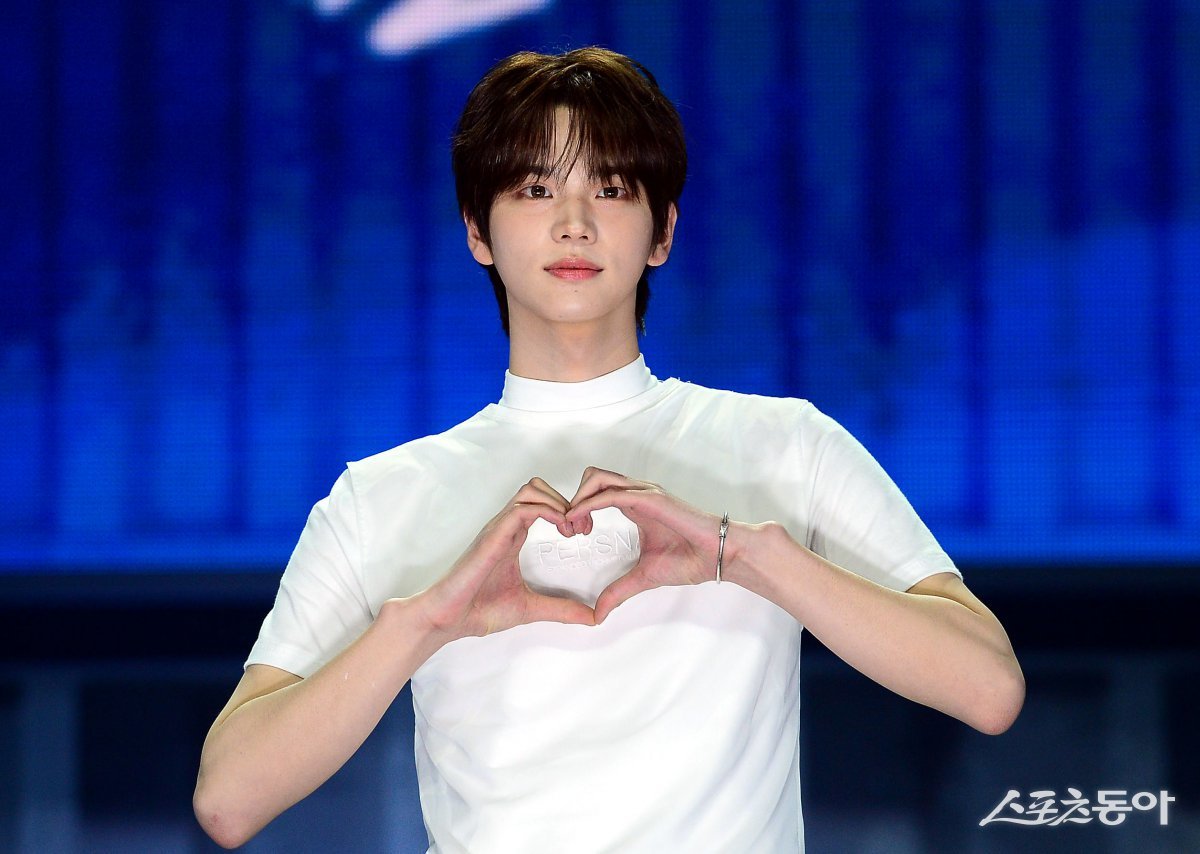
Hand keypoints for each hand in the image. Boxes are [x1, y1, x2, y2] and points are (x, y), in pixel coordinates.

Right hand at [416, 478, 595, 639]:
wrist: (447, 619)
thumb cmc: (478, 610)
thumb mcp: (531, 608)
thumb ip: (562, 610)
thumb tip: (593, 618)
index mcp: (512, 536)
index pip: (541, 502)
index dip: (567, 510)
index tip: (583, 533)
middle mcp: (505, 526)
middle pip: (538, 487)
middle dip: (566, 500)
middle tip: (581, 528)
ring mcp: (498, 528)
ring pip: (531, 490)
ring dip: (558, 502)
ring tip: (571, 529)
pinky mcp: (493, 536)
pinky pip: (522, 508)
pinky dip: (547, 511)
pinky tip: (560, 530)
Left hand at [565, 467, 723, 622]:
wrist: (717, 556)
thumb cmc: (690, 559)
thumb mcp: (643, 577)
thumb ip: (618, 591)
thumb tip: (597, 613)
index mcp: (635, 504)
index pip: (596, 491)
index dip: (578, 508)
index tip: (572, 533)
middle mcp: (637, 493)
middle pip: (591, 477)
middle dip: (573, 499)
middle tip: (570, 530)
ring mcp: (644, 493)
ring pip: (596, 478)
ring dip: (578, 499)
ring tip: (574, 527)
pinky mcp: (650, 499)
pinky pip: (610, 494)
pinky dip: (588, 504)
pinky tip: (579, 522)